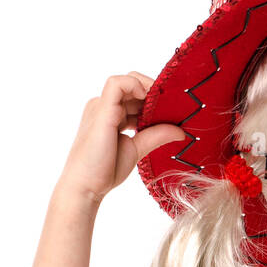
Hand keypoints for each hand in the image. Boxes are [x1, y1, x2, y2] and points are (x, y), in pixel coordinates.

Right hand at [60, 72, 188, 202]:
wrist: (86, 186)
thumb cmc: (105, 170)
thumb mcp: (137, 148)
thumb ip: (155, 135)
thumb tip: (180, 131)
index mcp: (111, 113)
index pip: (134, 94)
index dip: (153, 98)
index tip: (170, 111)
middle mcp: (104, 106)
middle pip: (133, 85)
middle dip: (154, 92)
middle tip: (172, 108)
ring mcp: (101, 105)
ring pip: (128, 80)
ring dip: (150, 89)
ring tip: (165, 107)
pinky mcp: (102, 110)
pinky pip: (118, 83)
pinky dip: (137, 85)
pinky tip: (149, 100)